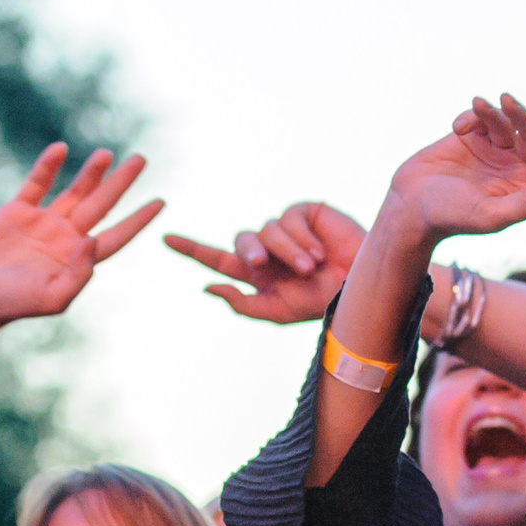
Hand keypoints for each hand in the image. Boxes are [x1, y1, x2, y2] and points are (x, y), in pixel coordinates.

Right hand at [0, 143, 161, 330]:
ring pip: (74, 191)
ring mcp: (41, 223)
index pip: (117, 234)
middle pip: (102, 204)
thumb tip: (93, 241)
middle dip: (122, 182)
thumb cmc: (13, 303)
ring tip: (108, 153)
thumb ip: (80, 273)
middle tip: (142, 159)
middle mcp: (65, 238)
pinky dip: (48, 166)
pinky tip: (61, 149)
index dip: (140, 219)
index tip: (162, 202)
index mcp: (78, 259)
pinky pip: (37, 184)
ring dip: (92, 172)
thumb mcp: (54, 297)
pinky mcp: (16, 212)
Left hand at [165, 200, 366, 323]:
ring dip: (287, 253)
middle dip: (248, 252)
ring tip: (311, 267)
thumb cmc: (323, 303)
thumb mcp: (279, 312)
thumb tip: (207, 287)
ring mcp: (285, 230)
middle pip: (240, 241)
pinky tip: (319, 252)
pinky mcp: (304, 213)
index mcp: (257, 275)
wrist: (359, 287)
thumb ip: (243, 302)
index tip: (166, 239)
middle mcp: (268, 250)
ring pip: (266, 231)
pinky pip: (288, 219)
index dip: (193, 249)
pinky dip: (301, 238)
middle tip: (261, 265)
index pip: (219, 260)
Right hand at [379, 94, 525, 243]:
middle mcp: (519, 168)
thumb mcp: (493, 215)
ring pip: (509, 118)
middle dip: (521, 116)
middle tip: (505, 102)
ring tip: (470, 116)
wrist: (408, 207)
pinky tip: (456, 127)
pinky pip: (484, 114)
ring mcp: (496, 151)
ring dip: (493, 112)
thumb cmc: (451, 218)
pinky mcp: (474, 136)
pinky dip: (472, 115)